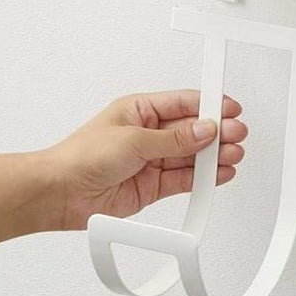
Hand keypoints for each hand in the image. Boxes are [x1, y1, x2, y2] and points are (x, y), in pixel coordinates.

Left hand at [37, 91, 247, 230]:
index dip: (209, 105)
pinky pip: (183, 179)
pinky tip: (218, 174)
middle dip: (216, 132)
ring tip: (232, 156)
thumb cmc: (81, 156)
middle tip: (236, 134)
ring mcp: (151, 160)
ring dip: (213, 156)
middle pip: (191, 130)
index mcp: (140, 110)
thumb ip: (174, 139)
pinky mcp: (152, 185)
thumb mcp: (133, 139)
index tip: (230, 108)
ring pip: (190, 156)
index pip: (183, 103)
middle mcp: (148, 134)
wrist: (59, 193)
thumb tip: (204, 129)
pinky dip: (203, 178)